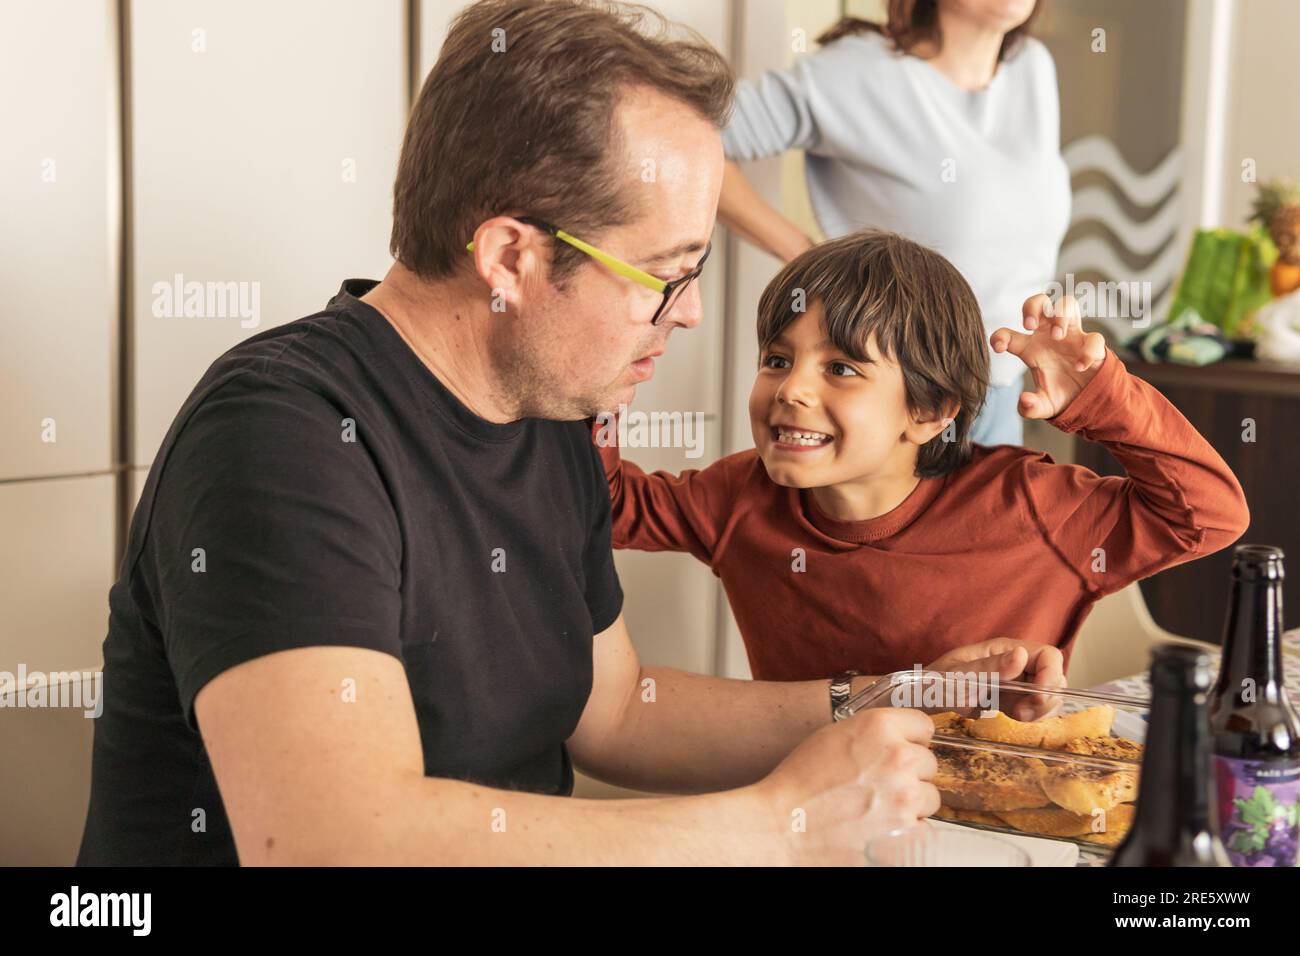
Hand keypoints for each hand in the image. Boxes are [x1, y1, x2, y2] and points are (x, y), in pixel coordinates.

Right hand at [757, 708, 939, 865]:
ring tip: (878, 808)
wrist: (783, 826)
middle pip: (929, 763)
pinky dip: (906, 830)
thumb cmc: (800, 781)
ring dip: (911, 802)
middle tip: (881, 784)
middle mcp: (898, 757)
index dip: (911, 739)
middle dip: (910, 773)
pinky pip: (922, 827)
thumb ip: (872, 733)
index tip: (902, 749)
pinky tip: (879, 827)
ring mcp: (905, 797)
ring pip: (930, 797)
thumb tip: (901, 739)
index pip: (924, 726)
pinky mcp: (907, 833)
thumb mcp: (833, 736)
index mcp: (879, 726)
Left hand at [925, 638, 1065, 720]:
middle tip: (1023, 713)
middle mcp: (1013, 665)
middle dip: (1047, 697)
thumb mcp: (953, 677)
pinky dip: (1034, 719)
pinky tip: (1015, 722)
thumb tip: (1021, 656)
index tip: (1039, 696)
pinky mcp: (1011, 705)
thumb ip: (986, 669)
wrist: (914, 706)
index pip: (1048, 655)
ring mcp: (1013, 685)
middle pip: (1054, 676)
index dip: (1052, 674)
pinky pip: (1035, 710)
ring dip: (1042, 710)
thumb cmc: (928, 685)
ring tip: (1017, 718)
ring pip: (1049, 695)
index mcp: (1003, 650)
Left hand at [991, 294, 1106, 419]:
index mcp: (1030, 348)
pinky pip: (1094, 337)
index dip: (1000, 336)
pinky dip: (1087, 350)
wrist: (1088, 401)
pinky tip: (1080, 367)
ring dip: (1060, 315)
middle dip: (1032, 306)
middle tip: (1029, 325)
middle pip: (1039, 301)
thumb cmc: (1060, 395)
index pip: (1008, 334)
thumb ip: (1030, 407)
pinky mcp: (1092, 344)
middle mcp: (1049, 336)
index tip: (999, 348)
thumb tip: (1024, 402)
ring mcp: (1072, 336)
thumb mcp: (1042, 406)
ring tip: (1057, 336)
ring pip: (1067, 303)